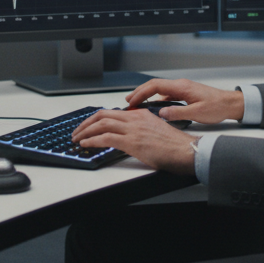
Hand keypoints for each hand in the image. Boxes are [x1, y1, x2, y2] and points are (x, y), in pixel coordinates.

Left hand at [71, 108, 195, 174]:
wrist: (186, 150)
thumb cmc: (175, 145)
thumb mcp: (155, 131)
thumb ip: (140, 129)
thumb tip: (126, 136)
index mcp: (140, 114)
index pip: (112, 112)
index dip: (97, 118)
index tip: (89, 125)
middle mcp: (135, 118)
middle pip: (103, 114)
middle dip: (86, 123)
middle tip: (78, 131)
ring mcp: (133, 129)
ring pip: (101, 124)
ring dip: (85, 131)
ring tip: (77, 138)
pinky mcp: (132, 142)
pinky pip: (105, 137)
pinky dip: (92, 140)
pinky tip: (86, 144)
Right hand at [123, 78, 244, 124]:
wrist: (230, 104)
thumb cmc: (217, 106)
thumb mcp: (197, 113)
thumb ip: (178, 113)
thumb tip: (162, 114)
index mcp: (182, 87)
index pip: (156, 86)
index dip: (141, 92)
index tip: (132, 100)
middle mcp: (181, 85)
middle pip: (155, 85)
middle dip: (140, 92)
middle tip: (129, 101)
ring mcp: (183, 89)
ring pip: (160, 89)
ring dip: (147, 95)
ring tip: (138, 104)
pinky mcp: (185, 94)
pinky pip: (167, 94)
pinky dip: (157, 99)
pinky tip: (154, 107)